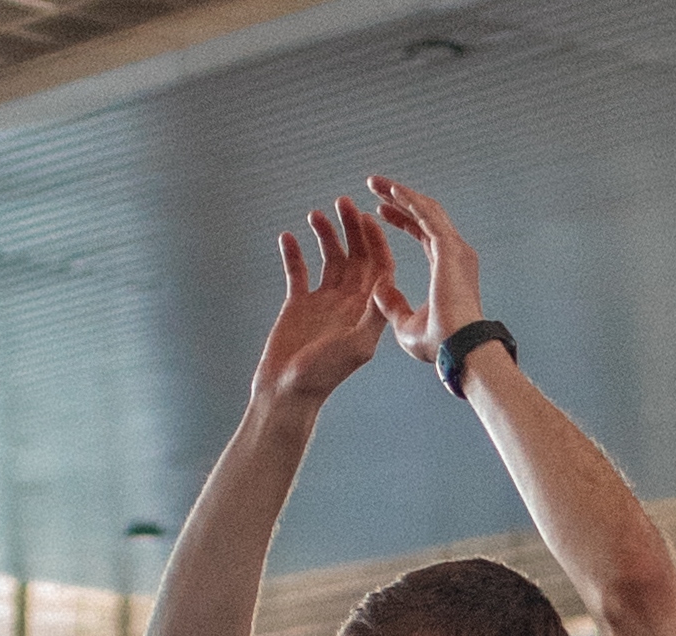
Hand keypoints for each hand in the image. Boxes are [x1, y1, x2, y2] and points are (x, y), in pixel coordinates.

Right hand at [252, 205, 393, 409]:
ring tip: (318, 212)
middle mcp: (349, 303)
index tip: (369, 218)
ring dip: (326, 234)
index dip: (376, 241)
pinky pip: (298, 271)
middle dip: (352, 229)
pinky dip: (293, 252)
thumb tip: (388, 284)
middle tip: (345, 202)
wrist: (287, 393)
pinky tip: (288, 236)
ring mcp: (324, 302)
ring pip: (329, 258)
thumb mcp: (355, 346)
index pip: (379, 267)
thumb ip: (372, 316)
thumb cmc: (322, 375)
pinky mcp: (298, 304)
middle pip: (356, 257)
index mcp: (367, 310)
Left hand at [359, 175, 483, 369]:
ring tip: (377, 183)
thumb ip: (393, 305)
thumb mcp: (405, 324)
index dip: (402, 220)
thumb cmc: (438, 345)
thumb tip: (379, 289)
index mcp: (447, 270)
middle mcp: (455, 254)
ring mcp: (454, 249)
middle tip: (376, 186)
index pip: (424, 234)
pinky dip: (408, 201)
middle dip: (400, 199)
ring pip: (426, 210)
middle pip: (425, 215)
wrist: (458, 349)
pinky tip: (390, 190)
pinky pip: (426, 215)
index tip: (379, 212)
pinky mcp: (449, 248)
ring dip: (401, 194)